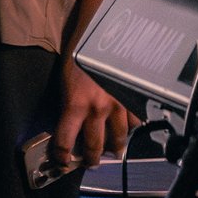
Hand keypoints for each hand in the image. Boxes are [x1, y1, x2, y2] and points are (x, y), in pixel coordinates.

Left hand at [51, 58, 134, 172]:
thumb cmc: (79, 55)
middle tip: (91, 163)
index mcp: (75, 105)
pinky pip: (136, 120)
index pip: (65, 142)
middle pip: (94, 146)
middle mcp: (97, 109)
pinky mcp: (132, 97)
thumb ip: (69, 106)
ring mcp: (118, 104)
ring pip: (118, 137)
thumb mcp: (66, 82)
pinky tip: (130, 127)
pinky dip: (133, 127)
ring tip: (114, 151)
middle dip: (91, 159)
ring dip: (115, 148)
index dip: (62, 156)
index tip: (62, 161)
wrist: (103, 34)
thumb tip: (71, 127)